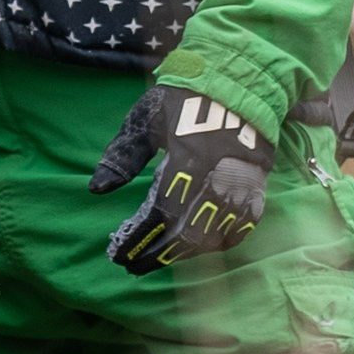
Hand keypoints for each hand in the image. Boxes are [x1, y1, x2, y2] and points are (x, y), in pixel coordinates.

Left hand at [91, 83, 273, 270]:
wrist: (240, 87)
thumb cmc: (185, 101)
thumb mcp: (147, 119)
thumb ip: (124, 155)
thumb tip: (96, 190)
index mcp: (190, 159)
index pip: (160, 213)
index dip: (139, 238)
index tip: (117, 254)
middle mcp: (219, 180)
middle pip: (185, 234)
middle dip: (154, 254)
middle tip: (130, 265)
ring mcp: (242, 190)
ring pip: (210, 238)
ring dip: (179, 254)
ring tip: (154, 259)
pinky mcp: (256, 194)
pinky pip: (236, 232)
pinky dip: (212, 246)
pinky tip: (191, 249)